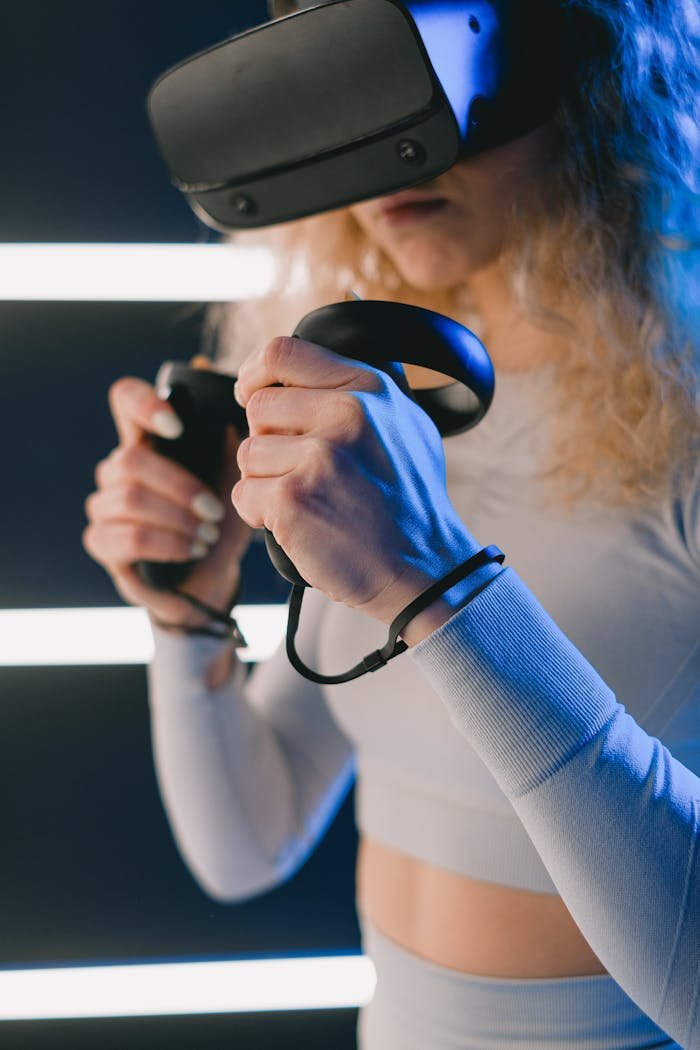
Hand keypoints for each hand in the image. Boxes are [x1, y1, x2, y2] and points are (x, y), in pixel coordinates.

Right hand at [83, 372, 251, 626]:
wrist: (212, 578)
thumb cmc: (220, 523)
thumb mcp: (236, 482)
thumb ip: (228, 443)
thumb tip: (226, 403)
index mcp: (148, 441)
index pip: (125, 399)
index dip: (143, 404)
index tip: (178, 428)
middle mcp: (117, 468)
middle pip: (131, 460)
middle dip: (181, 487)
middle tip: (215, 512)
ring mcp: (104, 505)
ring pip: (130, 499)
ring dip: (179, 519)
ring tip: (208, 536)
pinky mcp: (101, 542)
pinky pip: (129, 537)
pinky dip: (168, 544)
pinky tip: (192, 550)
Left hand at [232, 336, 476, 624]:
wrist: (423, 568)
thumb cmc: (410, 503)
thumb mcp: (407, 424)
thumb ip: (363, 390)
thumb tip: (311, 366)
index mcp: (369, 387)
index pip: (283, 353)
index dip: (254, 373)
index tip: (249, 392)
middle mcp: (346, 413)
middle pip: (257, 408)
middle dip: (269, 442)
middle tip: (306, 473)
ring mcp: (318, 455)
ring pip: (249, 453)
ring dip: (267, 482)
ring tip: (312, 502)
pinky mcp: (293, 498)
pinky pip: (244, 494)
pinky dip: (261, 515)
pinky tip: (299, 525)